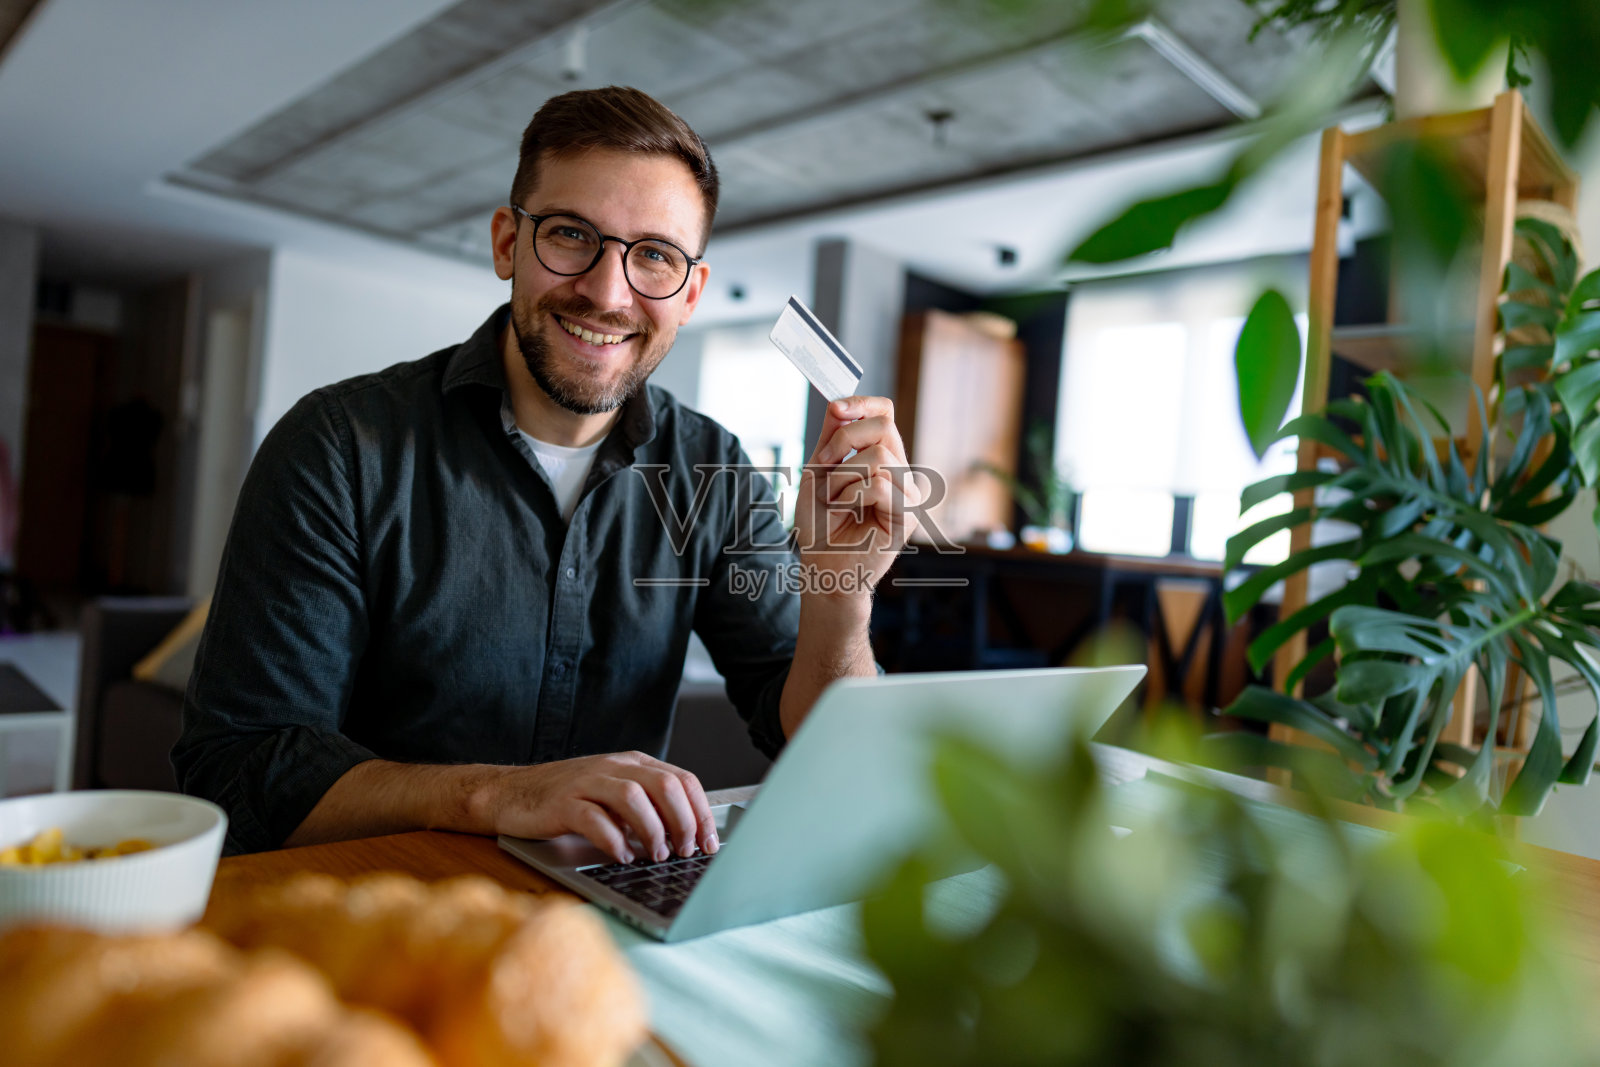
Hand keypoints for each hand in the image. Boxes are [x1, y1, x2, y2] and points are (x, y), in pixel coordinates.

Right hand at [488, 751, 717, 863]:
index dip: (701, 813)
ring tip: (656, 856)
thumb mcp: (614, 795)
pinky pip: (594, 819)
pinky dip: (614, 840)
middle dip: (683, 822)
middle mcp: (614, 766)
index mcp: (634, 763)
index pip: (683, 779)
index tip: (709, 844)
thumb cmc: (568, 800)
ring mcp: (587, 782)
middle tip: (684, 852)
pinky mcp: (562, 802)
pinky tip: (621, 856)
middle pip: (665, 785)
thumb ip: (647, 807)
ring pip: (634, 797)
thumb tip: (687, 838)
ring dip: (653, 831)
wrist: (511, 794)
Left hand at [794, 396, 923, 595]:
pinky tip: (846, 511)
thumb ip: (831, 438)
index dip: (862, 403)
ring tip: (835, 500)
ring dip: (842, 477)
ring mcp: (908, 495)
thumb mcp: (818, 471)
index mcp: (882, 458)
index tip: (835, 409)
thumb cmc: (820, 525)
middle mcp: (900, 473)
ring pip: (878, 457)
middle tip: (824, 466)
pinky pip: (880, 485)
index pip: (885, 413)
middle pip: (883, 426)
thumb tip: (838, 403)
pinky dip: (852, 495)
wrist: (821, 566)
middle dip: (844, 440)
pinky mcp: (908, 518)